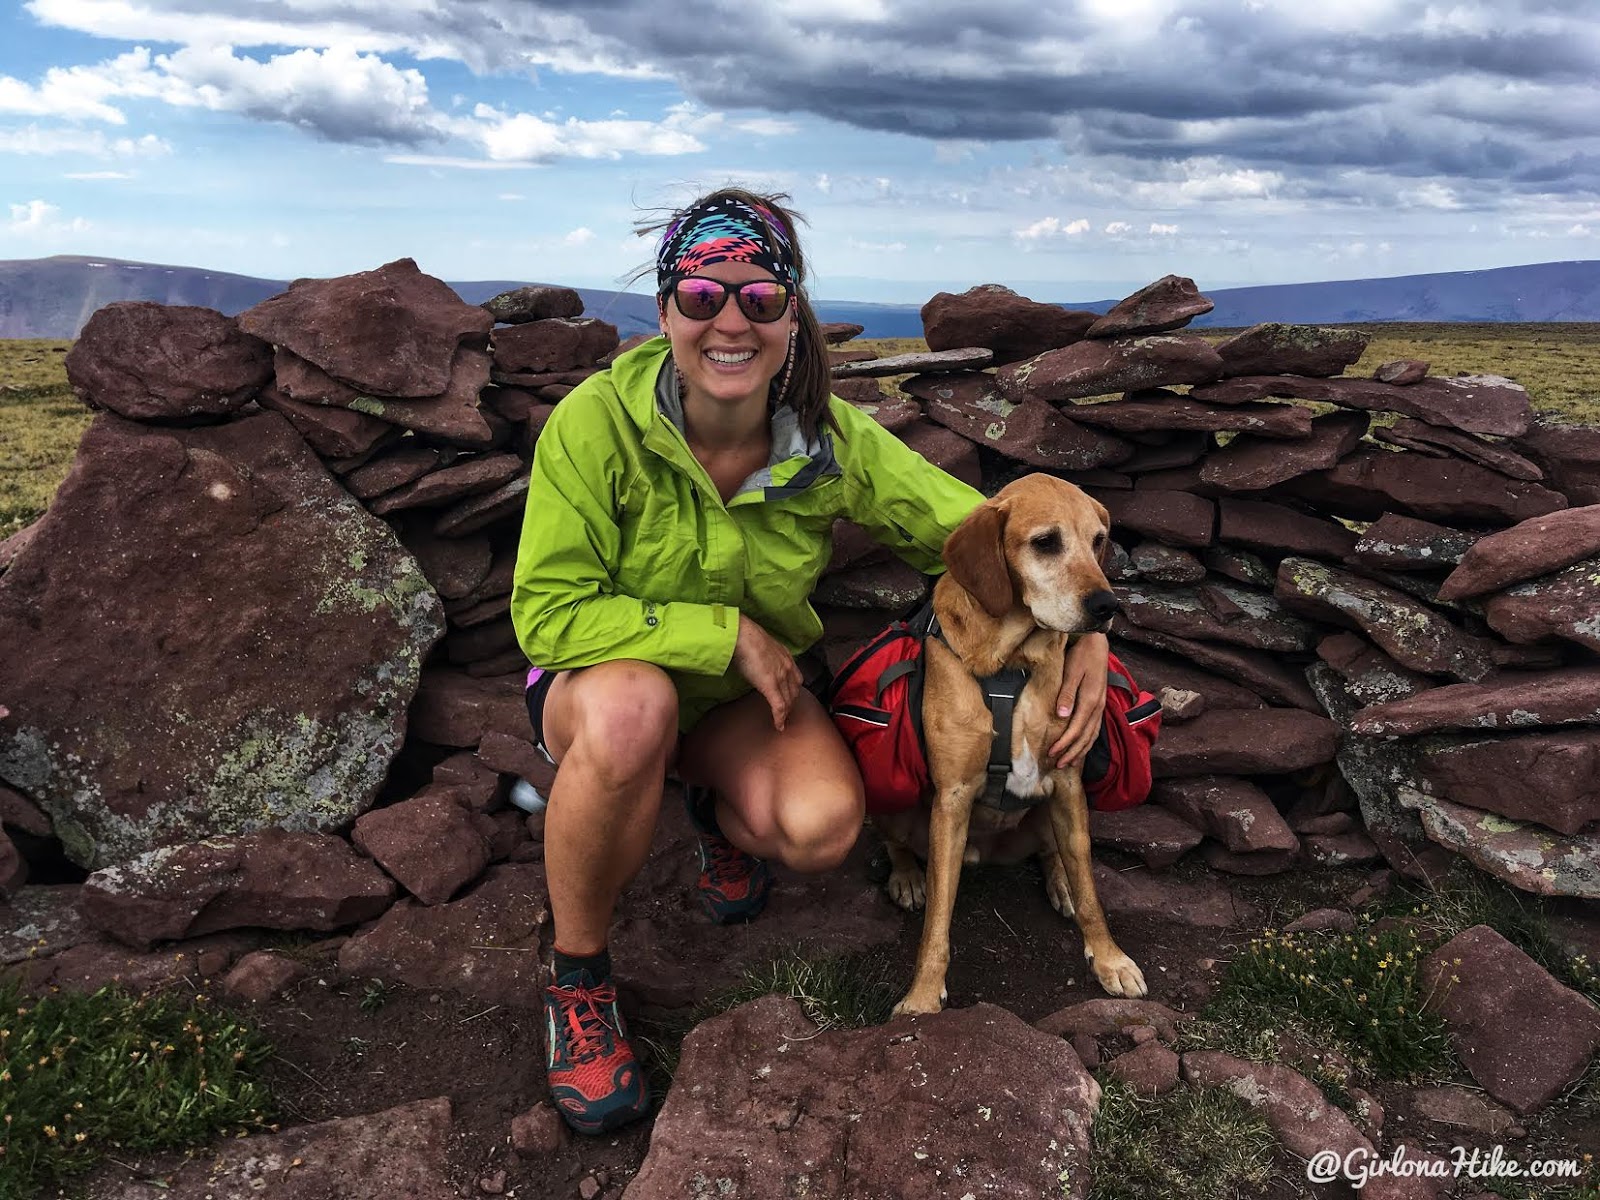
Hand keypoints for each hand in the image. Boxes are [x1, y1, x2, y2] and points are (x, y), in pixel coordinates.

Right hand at [732, 613, 801, 731]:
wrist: (742, 634)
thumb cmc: (745, 637)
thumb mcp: (759, 646)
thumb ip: (763, 656)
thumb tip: (755, 662)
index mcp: (786, 656)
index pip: (796, 678)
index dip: (793, 691)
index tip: (789, 698)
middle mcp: (787, 666)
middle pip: (794, 691)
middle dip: (791, 704)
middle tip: (785, 713)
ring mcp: (780, 676)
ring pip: (788, 700)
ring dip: (786, 712)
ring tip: (781, 721)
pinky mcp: (771, 685)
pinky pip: (779, 706)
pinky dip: (780, 718)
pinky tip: (778, 726)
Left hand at [1050, 632, 1108, 768]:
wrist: (1098, 643)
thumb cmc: (1082, 655)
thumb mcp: (1072, 671)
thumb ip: (1067, 694)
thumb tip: (1061, 715)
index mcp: (1091, 700)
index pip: (1076, 729)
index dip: (1064, 743)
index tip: (1052, 753)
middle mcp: (1098, 707)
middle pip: (1085, 737)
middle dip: (1072, 752)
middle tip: (1058, 765)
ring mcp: (1101, 706)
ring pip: (1092, 735)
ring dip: (1081, 750)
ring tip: (1069, 762)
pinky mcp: (1100, 704)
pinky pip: (1095, 729)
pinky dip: (1088, 741)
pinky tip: (1082, 747)